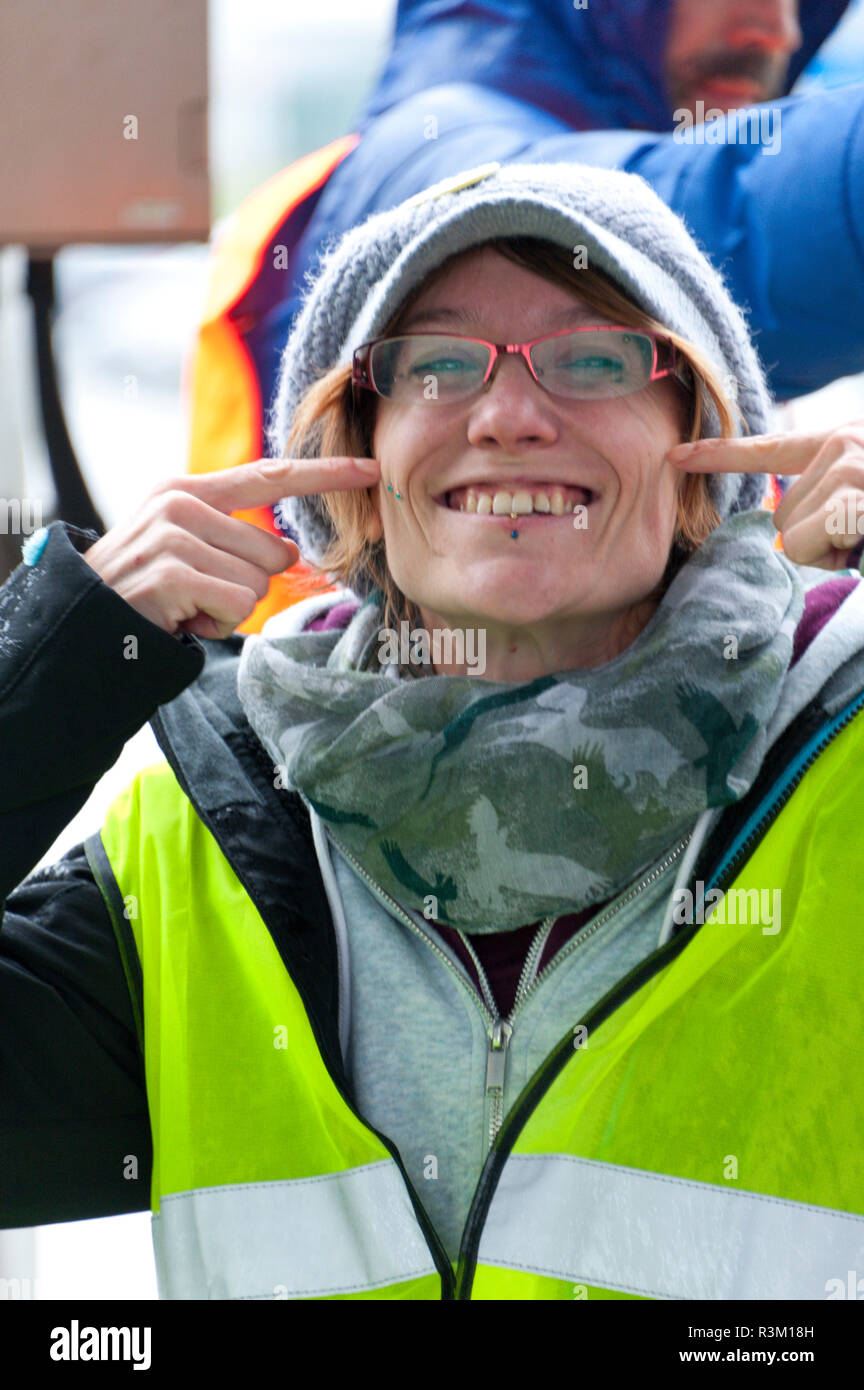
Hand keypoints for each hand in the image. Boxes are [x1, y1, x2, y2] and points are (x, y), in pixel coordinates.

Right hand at [82, 456, 379, 638]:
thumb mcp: (182, 546)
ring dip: (228, 609)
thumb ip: (233, 538)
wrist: (83, 621)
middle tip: (200, 595)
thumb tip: (289, 554)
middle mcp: (180, 502)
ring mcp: (173, 534)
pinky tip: (182, 619)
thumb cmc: (142, 589)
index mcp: (187, 489)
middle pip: (273, 553)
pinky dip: (215, 624)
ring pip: (258, 583)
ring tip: (186, 607)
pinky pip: (236, 605)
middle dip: (247, 586)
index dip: (323, 475)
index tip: (370, 469)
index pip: (268, 476)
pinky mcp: (173, 571)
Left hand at [666, 422, 863, 570]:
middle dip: (814, 537)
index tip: (675, 456)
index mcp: (840, 440)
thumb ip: (823, 493)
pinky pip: (801, 547)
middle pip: (779, 516)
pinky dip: (830, 558)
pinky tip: (858, 543)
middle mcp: (842, 444)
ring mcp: (848, 471)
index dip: (718, 454)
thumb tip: (783, 535)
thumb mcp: (861, 492)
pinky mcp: (851, 503)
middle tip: (856, 533)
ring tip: (863, 536)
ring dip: (827, 550)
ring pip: (789, 538)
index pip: (768, 448)